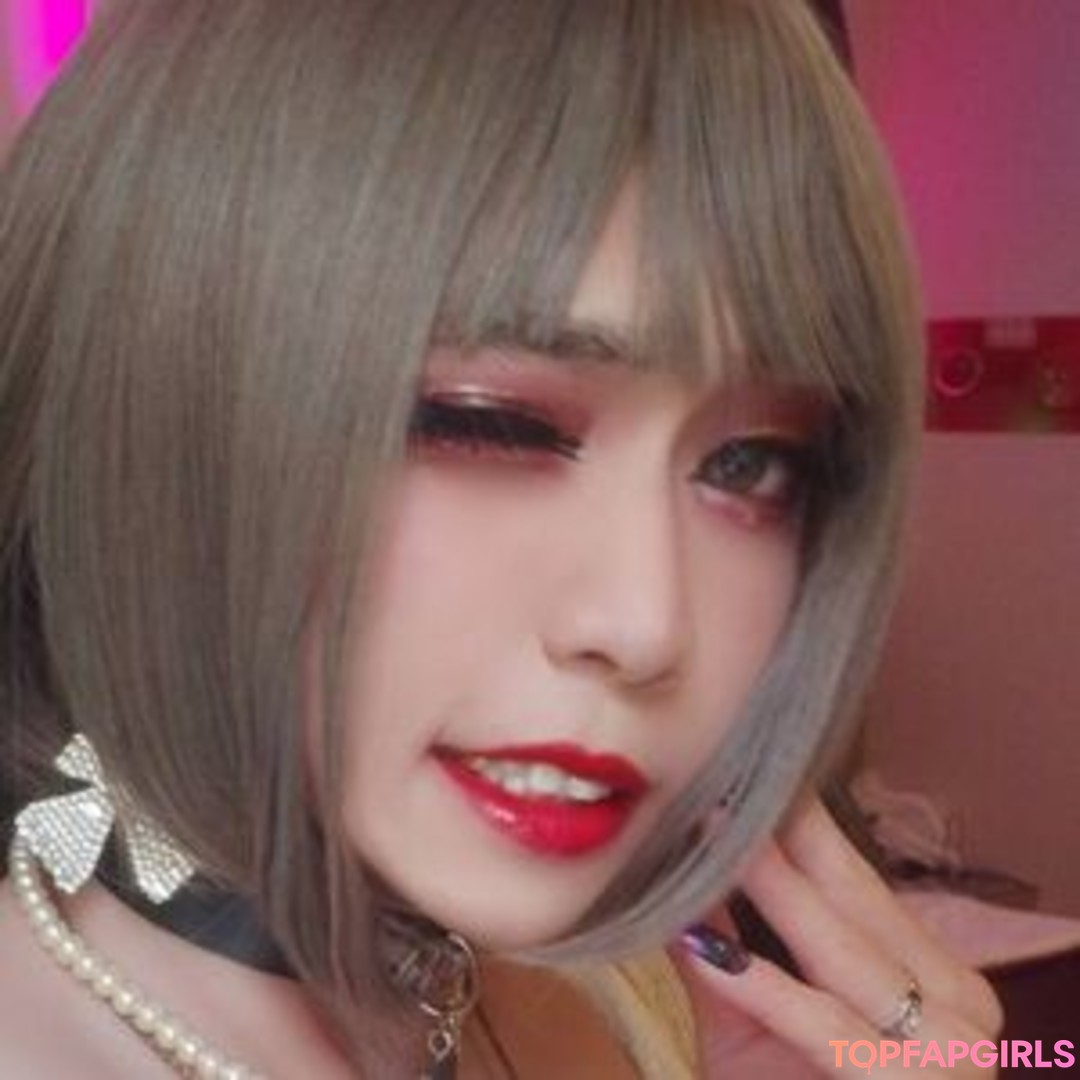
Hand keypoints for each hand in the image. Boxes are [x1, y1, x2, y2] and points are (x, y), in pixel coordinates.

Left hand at [672, 797, 1003, 1076]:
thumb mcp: (766, 1029)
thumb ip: (735, 957)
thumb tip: (686, 878)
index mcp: (938, 979)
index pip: (858, 885)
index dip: (799, 828)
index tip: (748, 774)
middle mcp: (959, 1007)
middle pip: (852, 902)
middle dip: (784, 838)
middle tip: (725, 778)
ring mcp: (947, 1052)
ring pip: (840, 951)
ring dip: (770, 888)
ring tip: (712, 834)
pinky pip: (823, 1026)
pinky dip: (762, 986)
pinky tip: (704, 948)